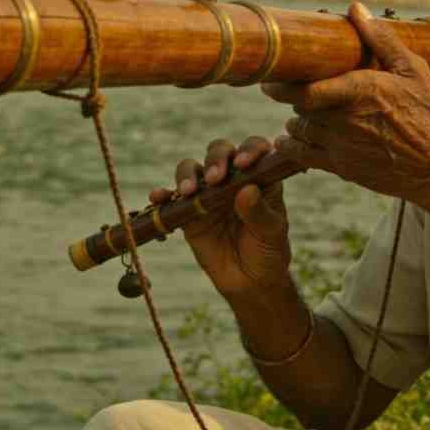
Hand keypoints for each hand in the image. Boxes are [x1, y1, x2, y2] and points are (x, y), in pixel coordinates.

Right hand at [147, 135, 292, 300]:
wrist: (249, 281)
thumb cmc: (269, 251)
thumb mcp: (271, 234)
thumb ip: (259, 213)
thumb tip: (247, 189)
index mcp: (258, 175)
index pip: (254, 149)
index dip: (249, 149)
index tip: (243, 164)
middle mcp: (232, 177)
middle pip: (219, 152)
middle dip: (216, 160)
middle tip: (214, 179)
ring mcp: (208, 192)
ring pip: (192, 169)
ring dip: (187, 175)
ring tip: (188, 192)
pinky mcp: (189, 211)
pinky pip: (172, 198)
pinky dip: (163, 194)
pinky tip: (158, 198)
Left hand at [263, 1, 429, 205]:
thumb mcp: (413, 70)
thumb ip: (381, 39)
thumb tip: (356, 9)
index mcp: (360, 90)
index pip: (304, 89)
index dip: (281, 84)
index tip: (271, 77)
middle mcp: (345, 119)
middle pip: (300, 107)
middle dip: (294, 97)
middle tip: (289, 88)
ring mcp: (341, 146)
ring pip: (298, 130)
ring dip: (296, 120)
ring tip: (303, 112)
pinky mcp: (342, 168)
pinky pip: (302, 157)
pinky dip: (290, 146)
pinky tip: (289, 140)